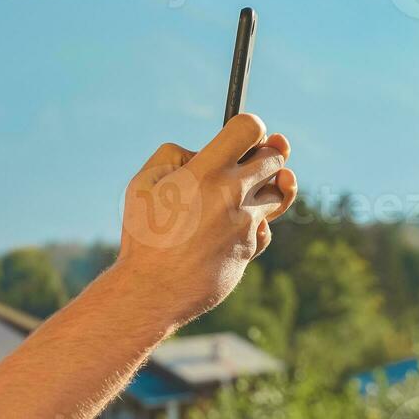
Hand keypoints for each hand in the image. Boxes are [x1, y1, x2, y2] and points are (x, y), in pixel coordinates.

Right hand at [115, 113, 296, 327]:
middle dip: (265, 154)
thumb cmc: (143, 236)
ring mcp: (246, 222)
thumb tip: (200, 151)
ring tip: (238, 195)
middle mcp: (233, 194)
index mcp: (206, 171)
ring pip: (277, 193)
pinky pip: (264, 228)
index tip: (244, 137)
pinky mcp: (250, 248)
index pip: (251, 128)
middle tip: (250, 161)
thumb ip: (172, 155)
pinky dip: (253, 225)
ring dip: (263, 189)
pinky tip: (230, 230)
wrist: (152, 291)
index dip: (251, 127)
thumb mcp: (141, 183)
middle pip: (275, 157)